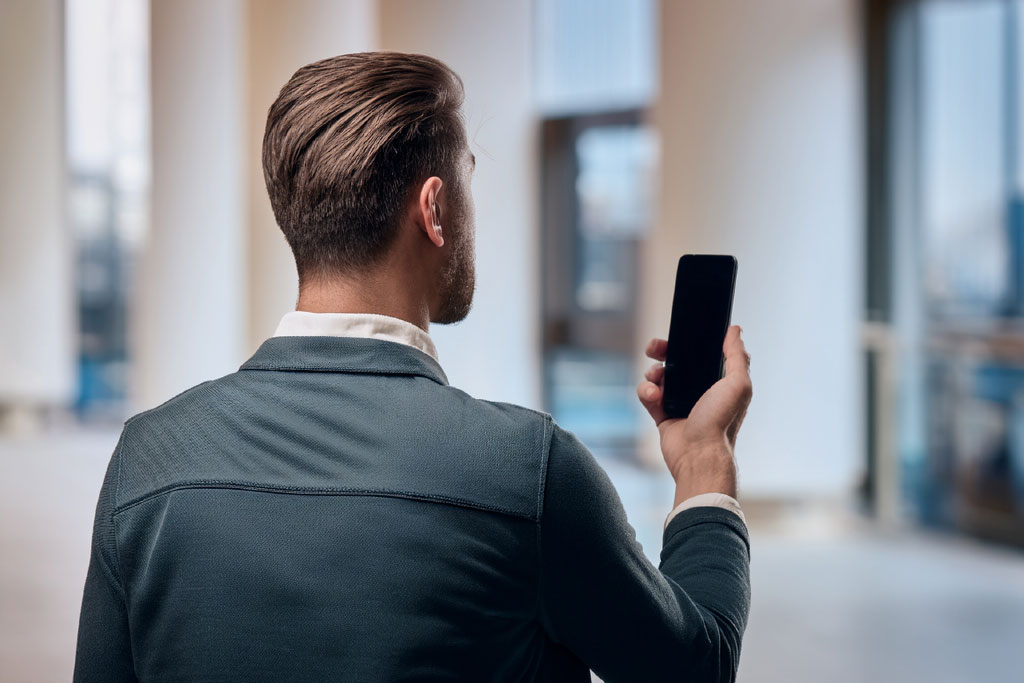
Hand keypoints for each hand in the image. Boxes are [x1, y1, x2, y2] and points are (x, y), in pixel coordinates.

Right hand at [636, 325, 752, 499]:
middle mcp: (699, 390)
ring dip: (653, 373)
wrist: (699, 455)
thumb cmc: (722, 421)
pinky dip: (647, 392)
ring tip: (656, 380)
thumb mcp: (738, 384)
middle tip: (653, 348)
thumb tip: (735, 330)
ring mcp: (679, 402)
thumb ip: (737, 356)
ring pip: (658, 376)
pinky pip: (648, 395)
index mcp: (718, 381)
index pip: (700, 355)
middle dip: (662, 352)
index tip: (677, 336)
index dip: (687, 344)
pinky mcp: (662, 414)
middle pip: (675, 361)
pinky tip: (654, 396)